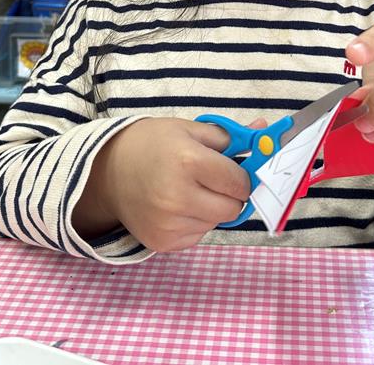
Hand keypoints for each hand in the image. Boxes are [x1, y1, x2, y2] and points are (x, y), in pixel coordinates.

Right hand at [74, 117, 254, 251]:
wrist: (107, 171)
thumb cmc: (152, 144)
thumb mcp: (190, 130)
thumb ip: (231, 136)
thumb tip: (266, 130)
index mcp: (187, 161)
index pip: (239, 182)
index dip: (242, 176)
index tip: (232, 170)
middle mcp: (177, 196)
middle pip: (233, 208)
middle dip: (230, 195)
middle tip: (213, 182)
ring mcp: (168, 223)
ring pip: (216, 223)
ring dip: (212, 209)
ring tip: (188, 191)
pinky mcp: (162, 242)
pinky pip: (197, 236)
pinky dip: (195, 223)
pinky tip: (176, 206)